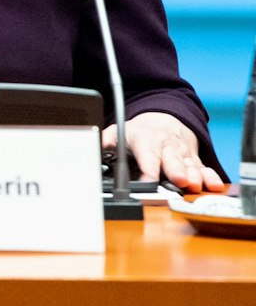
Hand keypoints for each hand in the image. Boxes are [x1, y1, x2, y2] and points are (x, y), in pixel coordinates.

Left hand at [102, 112, 225, 192]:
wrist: (163, 120)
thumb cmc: (139, 132)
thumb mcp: (118, 133)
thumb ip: (105, 142)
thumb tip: (93, 151)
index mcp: (146, 140)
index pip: (147, 155)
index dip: (149, 168)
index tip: (149, 180)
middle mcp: (167, 147)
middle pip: (173, 160)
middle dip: (177, 170)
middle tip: (179, 180)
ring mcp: (183, 154)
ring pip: (190, 166)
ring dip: (194, 176)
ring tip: (195, 185)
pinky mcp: (195, 161)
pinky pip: (204, 169)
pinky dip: (210, 177)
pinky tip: (213, 185)